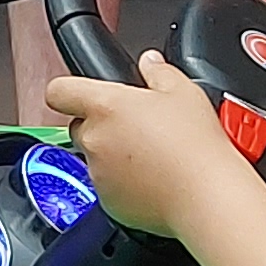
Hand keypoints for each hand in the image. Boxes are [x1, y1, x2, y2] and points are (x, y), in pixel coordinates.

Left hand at [39, 53, 261, 237]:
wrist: (205, 195)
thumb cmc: (194, 145)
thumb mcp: (184, 91)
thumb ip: (158, 71)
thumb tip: (150, 63)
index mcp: (104, 105)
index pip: (59, 90)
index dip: (68, 89)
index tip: (81, 93)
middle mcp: (94, 139)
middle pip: (79, 126)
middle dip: (101, 125)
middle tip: (136, 127)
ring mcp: (98, 173)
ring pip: (95, 158)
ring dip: (113, 155)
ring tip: (151, 155)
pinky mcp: (108, 202)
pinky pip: (108, 186)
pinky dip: (124, 183)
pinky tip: (154, 178)